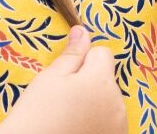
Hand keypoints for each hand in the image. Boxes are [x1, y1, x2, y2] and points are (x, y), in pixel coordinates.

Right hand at [0, 25, 125, 133]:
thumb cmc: (37, 113)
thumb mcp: (51, 78)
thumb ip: (72, 54)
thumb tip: (82, 31)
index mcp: (101, 80)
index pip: (103, 53)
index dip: (84, 59)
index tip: (67, 76)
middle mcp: (117, 102)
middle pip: (107, 79)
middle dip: (90, 82)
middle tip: (65, 98)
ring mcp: (119, 124)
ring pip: (110, 101)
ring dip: (96, 103)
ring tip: (70, 116)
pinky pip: (111, 121)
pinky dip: (99, 122)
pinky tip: (79, 128)